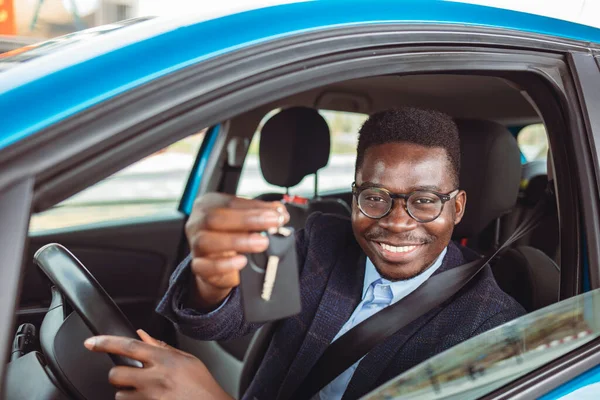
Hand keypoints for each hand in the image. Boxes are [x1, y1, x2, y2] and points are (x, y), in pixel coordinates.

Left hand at [84, 329, 232, 399]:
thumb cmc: (202, 385)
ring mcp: (151, 398)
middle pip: (117, 374)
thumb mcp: (186, 359)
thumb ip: (161, 347)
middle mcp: (155, 379)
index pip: (129, 347)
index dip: (106, 343)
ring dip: (127, 392)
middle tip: (130, 375)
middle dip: (119, 374)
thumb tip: (141, 335)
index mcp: (165, 360)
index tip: (91, 342)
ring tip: (145, 391)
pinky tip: (149, 399)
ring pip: (120, 394)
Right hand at [184, 193, 288, 308]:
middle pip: (215, 218)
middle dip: (247, 220)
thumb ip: (261, 214)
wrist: (217, 265)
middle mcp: (198, 222)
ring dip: (238, 241)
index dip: (255, 207)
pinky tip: (242, 261)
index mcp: (208, 205)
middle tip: (272, 224)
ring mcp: (195, 244)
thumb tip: (280, 212)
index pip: (231, 202)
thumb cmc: (231, 236)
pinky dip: (224, 264)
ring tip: (262, 242)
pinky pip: (205, 266)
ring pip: (208, 241)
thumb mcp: (246, 222)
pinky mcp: (198, 266)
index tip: (277, 213)